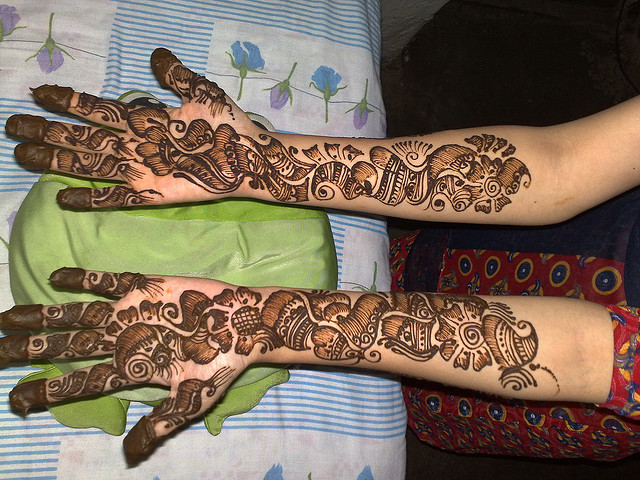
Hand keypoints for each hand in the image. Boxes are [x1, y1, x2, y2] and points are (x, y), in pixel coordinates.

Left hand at [0, 268, 262, 462]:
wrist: (244, 325)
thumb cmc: (219, 365)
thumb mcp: (191, 402)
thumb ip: (158, 424)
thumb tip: (127, 457)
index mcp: (129, 369)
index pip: (78, 382)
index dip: (45, 391)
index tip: (14, 401)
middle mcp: (121, 340)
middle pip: (66, 347)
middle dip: (28, 350)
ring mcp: (128, 313)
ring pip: (76, 315)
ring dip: (43, 316)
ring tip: (7, 318)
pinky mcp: (143, 287)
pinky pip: (107, 282)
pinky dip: (82, 280)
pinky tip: (55, 277)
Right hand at [5, 48, 289, 207]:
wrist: (249, 157)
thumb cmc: (226, 125)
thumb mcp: (199, 91)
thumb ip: (174, 75)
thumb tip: (156, 54)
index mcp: (143, 119)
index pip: (97, 110)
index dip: (69, 102)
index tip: (40, 93)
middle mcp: (134, 145)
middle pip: (81, 138)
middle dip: (48, 132)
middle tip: (14, 127)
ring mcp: (141, 170)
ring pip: (88, 164)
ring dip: (56, 160)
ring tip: (24, 155)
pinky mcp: (153, 193)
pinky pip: (116, 198)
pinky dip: (91, 198)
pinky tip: (64, 198)